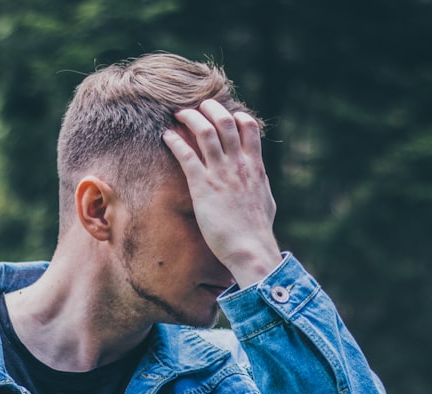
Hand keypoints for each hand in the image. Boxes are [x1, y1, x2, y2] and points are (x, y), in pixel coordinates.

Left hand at [163, 99, 282, 287]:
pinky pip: (187, 156)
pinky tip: (166, 136)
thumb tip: (259, 181)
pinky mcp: (203, 187)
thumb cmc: (258, 231)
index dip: (235, 115)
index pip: (249, 126)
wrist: (251, 248)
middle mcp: (239, 164)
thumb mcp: (266, 201)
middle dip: (210, 108)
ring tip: (179, 114)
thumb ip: (259, 185)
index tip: (224, 115)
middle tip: (198, 107)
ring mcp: (221, 174)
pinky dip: (175, 142)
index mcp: (255, 166)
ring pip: (206, 131)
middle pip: (225, 121)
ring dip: (191, 118)